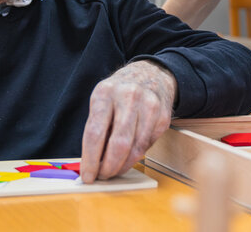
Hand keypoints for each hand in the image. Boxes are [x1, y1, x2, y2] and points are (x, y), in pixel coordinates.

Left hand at [80, 60, 175, 181]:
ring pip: (135, 148)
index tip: (87, 175)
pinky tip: (128, 158)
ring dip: (122, 166)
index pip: (95, 133)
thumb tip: (90, 161)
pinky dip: (136, 157)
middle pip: (118, 144)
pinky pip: (147, 145)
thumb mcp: (101, 99)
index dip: (90, 159)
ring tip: (113, 170)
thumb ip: (96, 127)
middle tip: (102, 176)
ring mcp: (148, 107)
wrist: (151, 74)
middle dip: (108, 167)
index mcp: (105, 93)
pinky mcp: (163, 117)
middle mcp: (127, 97)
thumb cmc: (119, 92)